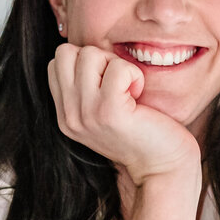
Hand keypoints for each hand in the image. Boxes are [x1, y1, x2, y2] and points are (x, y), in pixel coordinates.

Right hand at [47, 43, 199, 183]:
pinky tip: (139, 95)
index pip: (57, 62)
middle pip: (66, 53)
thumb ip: (88, 88)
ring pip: (89, 54)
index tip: (109, 83)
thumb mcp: (103, 113)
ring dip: (116, 64)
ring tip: (129, 90)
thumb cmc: (142, 134)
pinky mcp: (110, 112)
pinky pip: (118, 68)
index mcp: (65, 115)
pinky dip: (134, 74)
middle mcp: (69, 116)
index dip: (86, 62)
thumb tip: (86, 51)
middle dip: (96, 57)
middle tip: (118, 82)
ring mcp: (86, 114)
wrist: (162, 168)